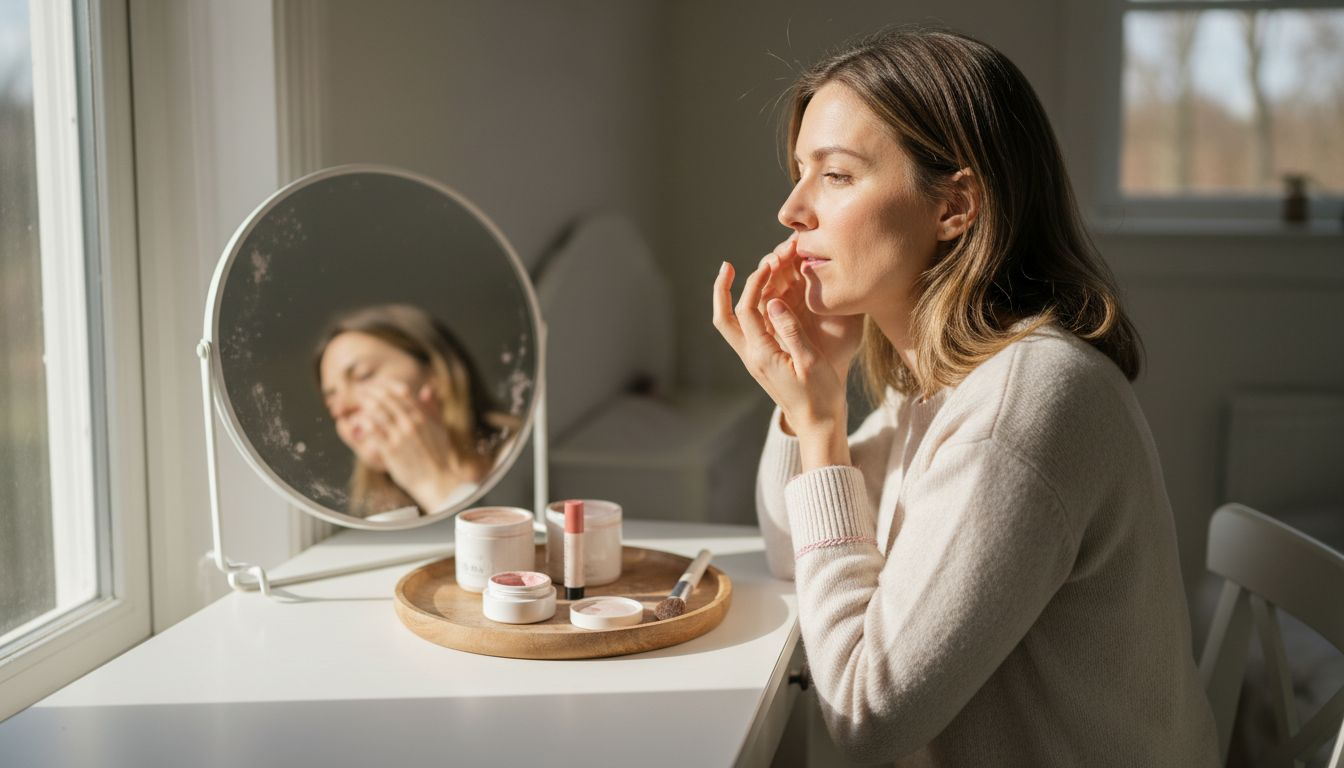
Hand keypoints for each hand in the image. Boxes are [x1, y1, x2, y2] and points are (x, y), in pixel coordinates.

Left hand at [358, 381, 465, 511]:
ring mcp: (400, 436)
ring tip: (356, 405)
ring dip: (364, 406)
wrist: (437, 480)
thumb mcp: (440, 428)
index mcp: (422, 416)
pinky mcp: (390, 450)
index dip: (385, 386)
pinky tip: (357, 422)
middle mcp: (410, 423)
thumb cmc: (438, 456)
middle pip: (386, 399)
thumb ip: (433, 407)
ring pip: (377, 412)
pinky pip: (372, 431)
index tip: (375, 385)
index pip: (401, 392)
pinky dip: (363, 423)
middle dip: (370, 392)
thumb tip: (427, 389)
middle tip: (360, 391)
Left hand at [712, 244, 856, 467]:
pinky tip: (762, 298)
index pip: (746, 309)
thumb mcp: (811, 362)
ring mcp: (755, 360)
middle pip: (723, 319)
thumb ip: (791, 331)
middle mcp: (751, 356)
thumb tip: (774, 302)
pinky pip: (746, 331)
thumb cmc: (820, 395)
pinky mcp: (763, 361)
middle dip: (722, 290)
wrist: (818, 424)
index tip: (771, 264)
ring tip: (739, 275)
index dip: (755, 282)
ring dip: (731, 298)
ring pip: (731, 325)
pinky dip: (747, 310)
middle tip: (727, 266)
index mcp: (761, 354)